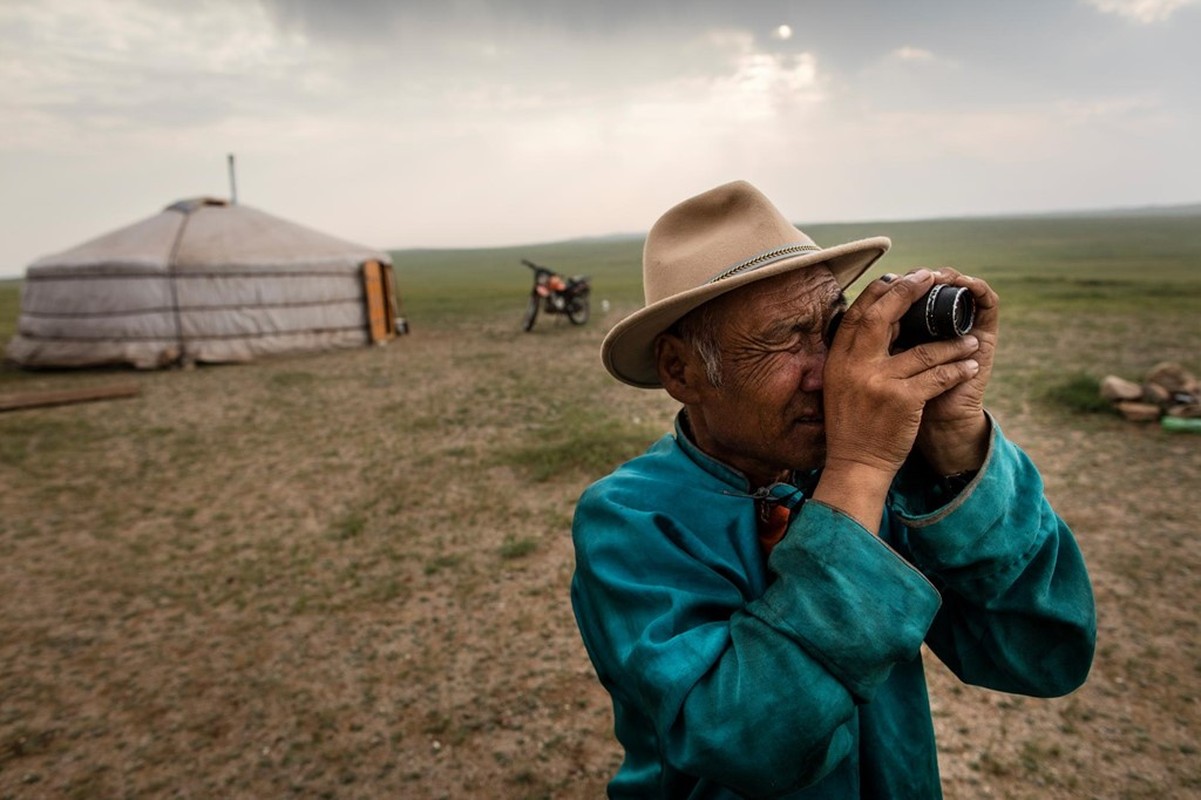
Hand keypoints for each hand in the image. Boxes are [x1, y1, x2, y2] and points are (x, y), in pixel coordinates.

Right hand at [814, 269, 982, 529]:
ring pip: (924, 349)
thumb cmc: (852, 425)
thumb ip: (855, 356)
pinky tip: (971, 365)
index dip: (880, 291)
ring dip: (953, 343)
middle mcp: (856, 365)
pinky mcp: (902, 399)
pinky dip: (959, 369)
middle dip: (910, 290)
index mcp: (839, 359)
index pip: (857, 313)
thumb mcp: (842, 384)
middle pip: (883, 315)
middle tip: (933, 277)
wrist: (855, 464)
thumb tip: (884, 322)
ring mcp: (879, 381)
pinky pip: (938, 376)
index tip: (901, 277)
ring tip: (971, 339)